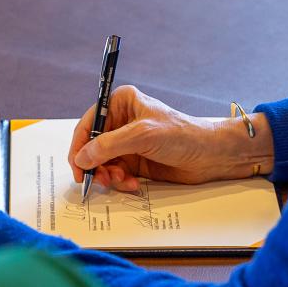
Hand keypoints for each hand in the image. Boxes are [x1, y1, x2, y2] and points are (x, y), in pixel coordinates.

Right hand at [68, 85, 273, 190]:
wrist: (210, 155)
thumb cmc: (183, 135)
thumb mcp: (143, 136)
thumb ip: (109, 146)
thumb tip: (81, 157)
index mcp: (121, 103)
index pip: (89, 124)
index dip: (79, 145)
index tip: (77, 166)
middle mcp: (121, 122)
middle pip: (91, 146)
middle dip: (94, 165)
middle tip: (98, 180)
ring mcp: (127, 143)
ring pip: (102, 163)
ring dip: (108, 176)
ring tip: (121, 181)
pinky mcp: (134, 161)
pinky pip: (115, 174)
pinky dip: (120, 182)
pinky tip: (132, 184)